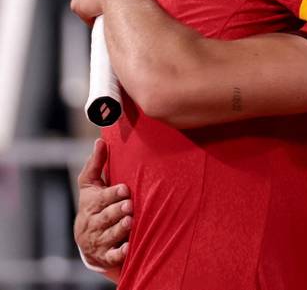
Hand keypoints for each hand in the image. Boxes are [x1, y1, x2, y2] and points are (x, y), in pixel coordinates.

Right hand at [74, 139, 131, 272]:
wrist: (86, 239)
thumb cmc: (93, 204)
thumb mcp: (91, 185)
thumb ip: (96, 164)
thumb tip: (100, 141)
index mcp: (91, 204)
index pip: (101, 199)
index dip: (112, 194)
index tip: (125, 188)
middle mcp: (94, 222)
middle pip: (106, 216)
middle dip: (117, 211)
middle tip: (129, 206)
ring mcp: (99, 239)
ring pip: (110, 235)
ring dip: (120, 229)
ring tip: (130, 222)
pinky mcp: (106, 254)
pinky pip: (113, 255)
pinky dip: (120, 252)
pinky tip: (128, 248)